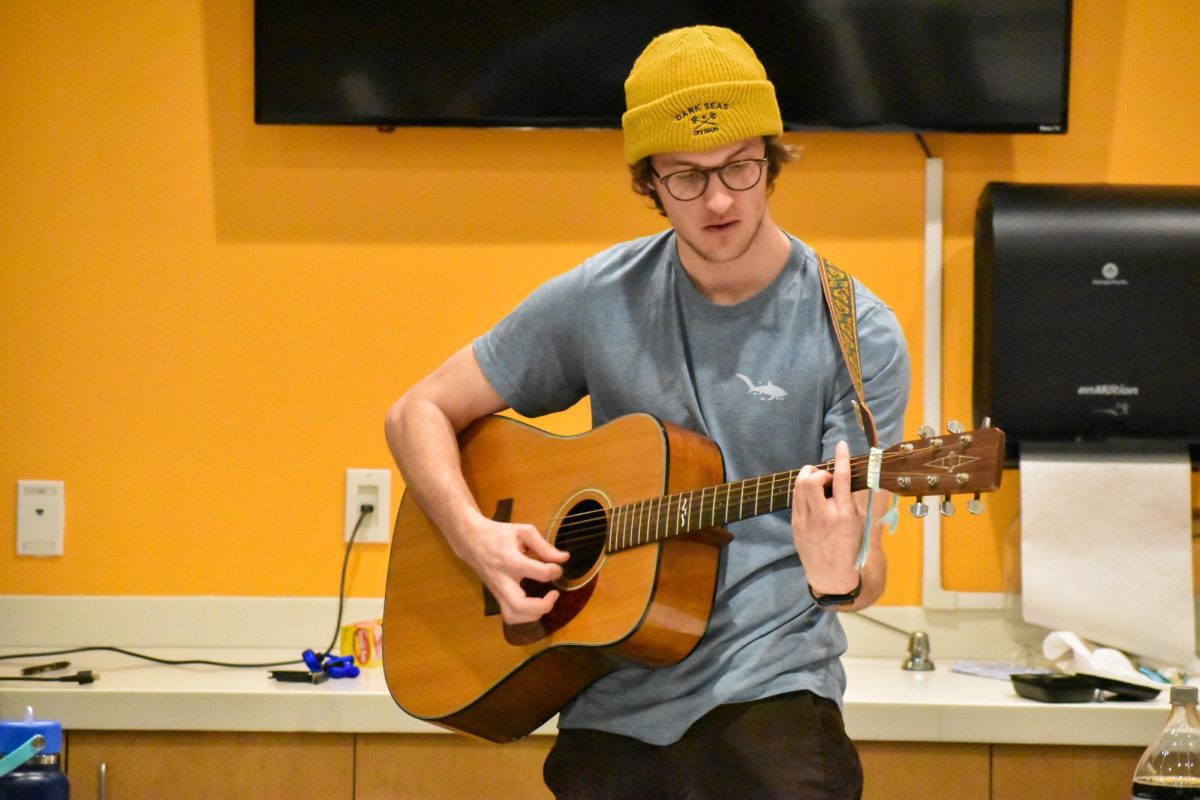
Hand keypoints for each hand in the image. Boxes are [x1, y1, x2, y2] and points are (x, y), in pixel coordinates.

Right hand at [455, 515, 568, 624]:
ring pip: (513, 616)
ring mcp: (497, 591)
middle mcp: (502, 579)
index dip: (555, 571)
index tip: (557, 566)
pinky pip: (510, 615)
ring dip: (534, 614)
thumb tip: (564, 558)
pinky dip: (525, 616)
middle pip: (520, 606)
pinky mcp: (495, 597)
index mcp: (510, 560)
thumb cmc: (498, 534)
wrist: (470, 540)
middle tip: (554, 594)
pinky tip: (534, 605)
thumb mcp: (523, 531)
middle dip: (543, 605)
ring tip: (545, 601)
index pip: (539, 573)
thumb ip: (544, 546)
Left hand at [791, 440, 863, 594]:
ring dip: (807, 477)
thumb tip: (859, 480)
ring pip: (799, 486)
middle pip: (812, 479)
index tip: (842, 445)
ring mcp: (806, 520)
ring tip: (817, 482)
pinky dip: (802, 491)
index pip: (841, 478)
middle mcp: (823, 516)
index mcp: (844, 515)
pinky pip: (795, 499)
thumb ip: (858, 501)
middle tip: (824, 476)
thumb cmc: (852, 549)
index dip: (842, 458)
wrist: (832, 577)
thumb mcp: (862, 526)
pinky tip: (811, 497)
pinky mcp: (796, 525)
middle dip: (817, 471)